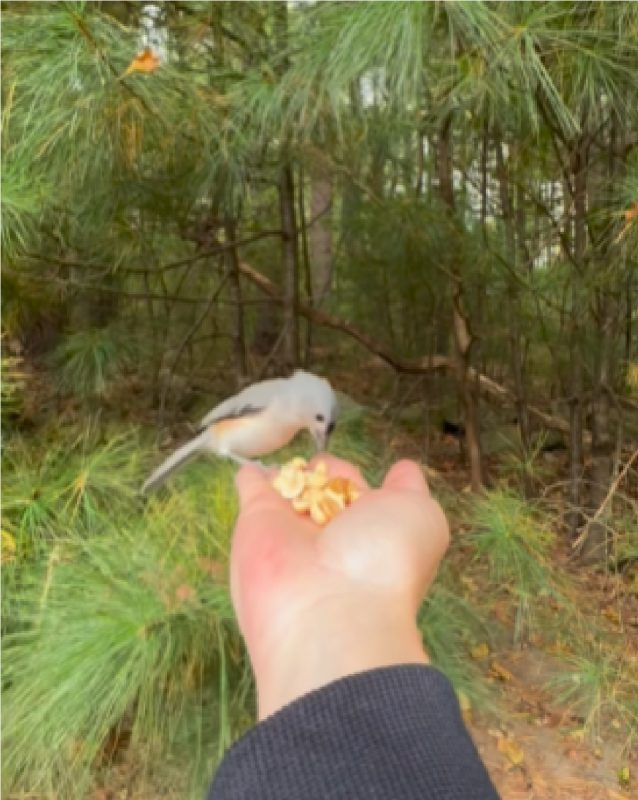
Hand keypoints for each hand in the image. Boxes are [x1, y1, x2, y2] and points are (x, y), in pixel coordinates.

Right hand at [231, 456, 449, 718]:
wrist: (330, 609)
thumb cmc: (386, 562)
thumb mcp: (421, 517)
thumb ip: (410, 489)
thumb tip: (403, 469)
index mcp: (372, 533)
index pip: (366, 499)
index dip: (364, 484)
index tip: (364, 473)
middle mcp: (332, 534)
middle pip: (327, 492)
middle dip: (329, 473)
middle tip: (325, 462)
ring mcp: (291, 530)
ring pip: (292, 490)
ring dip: (293, 473)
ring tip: (295, 461)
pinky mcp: (255, 523)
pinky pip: (251, 492)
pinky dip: (250, 479)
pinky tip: (251, 469)